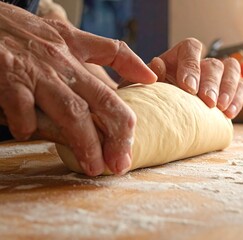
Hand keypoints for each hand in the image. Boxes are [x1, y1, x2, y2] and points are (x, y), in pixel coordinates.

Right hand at [0, 2, 156, 175]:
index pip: (114, 68)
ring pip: (72, 111)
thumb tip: (148, 76)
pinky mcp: (9, 78)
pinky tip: (26, 133)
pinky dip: (27, 126)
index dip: (129, 98)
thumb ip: (108, 53)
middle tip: (120, 163)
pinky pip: (24, 110)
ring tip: (93, 167)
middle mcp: (62, 62)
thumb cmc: (25, 32)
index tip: (136, 129)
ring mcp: (37, 71)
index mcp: (76, 49)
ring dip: (85, 142)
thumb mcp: (69, 35)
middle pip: (101, 100)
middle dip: (117, 135)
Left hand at [149, 38, 242, 118]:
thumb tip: (158, 64)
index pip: (191, 48)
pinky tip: (228, 114)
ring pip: (232, 70)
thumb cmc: (156, 96)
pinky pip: (241, 88)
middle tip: (207, 101)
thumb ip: (153, 76)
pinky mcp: (228, 90)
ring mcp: (217, 76)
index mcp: (180, 57)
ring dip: (228, 88)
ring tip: (220, 107)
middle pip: (213, 63)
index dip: (191, 66)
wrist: (166, 113)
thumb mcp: (149, 86)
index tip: (188, 87)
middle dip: (211, 83)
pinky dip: (237, 100)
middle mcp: (201, 63)